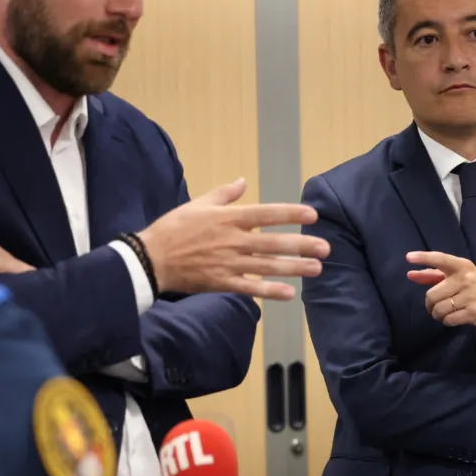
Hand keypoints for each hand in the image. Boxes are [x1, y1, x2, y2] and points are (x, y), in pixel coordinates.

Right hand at [137, 177, 330, 299]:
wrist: (150, 258)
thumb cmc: (174, 228)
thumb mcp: (198, 204)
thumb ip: (224, 194)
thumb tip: (242, 181)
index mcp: (228, 218)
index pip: (266, 214)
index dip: (290, 214)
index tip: (312, 216)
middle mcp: (233, 240)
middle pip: (273, 243)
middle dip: (301, 245)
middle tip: (325, 248)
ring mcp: (229, 263)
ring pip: (267, 266)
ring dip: (294, 268)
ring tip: (317, 269)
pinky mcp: (222, 282)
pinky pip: (250, 288)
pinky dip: (270, 291)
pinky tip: (290, 294)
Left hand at [406, 251, 475, 344]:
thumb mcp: (462, 278)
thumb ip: (436, 276)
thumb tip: (411, 275)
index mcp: (463, 266)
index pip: (440, 259)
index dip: (423, 258)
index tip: (408, 257)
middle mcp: (466, 278)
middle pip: (432, 294)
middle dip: (430, 304)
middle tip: (436, 307)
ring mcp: (471, 296)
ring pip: (439, 309)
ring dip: (439, 315)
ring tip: (447, 314)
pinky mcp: (473, 312)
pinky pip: (448, 320)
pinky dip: (447, 322)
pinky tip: (455, 319)